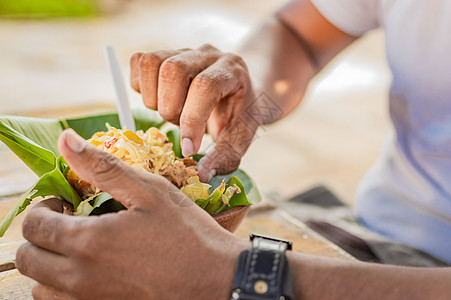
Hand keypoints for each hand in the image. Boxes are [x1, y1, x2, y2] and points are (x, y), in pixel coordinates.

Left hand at [15, 129, 247, 299]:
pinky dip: (64, 285)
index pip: (34, 226)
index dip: (43, 208)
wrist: (215, 279)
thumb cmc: (187, 233)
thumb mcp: (149, 191)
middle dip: (40, 235)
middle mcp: (81, 278)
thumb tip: (66, 140)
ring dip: (49, 263)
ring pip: (40, 287)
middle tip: (69, 222)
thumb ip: (102, 167)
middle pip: (28, 259)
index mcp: (89, 242)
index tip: (65, 202)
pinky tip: (93, 268)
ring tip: (79, 247)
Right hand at [130, 44, 259, 181]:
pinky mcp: (165, 53)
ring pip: (152, 63)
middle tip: (181, 125)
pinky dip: (141, 85)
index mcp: (232, 71)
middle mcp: (208, 54)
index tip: (188, 149)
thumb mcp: (240, 138)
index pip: (205, 86)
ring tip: (172, 112)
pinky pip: (140, 61)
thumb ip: (225, 157)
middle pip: (173, 70)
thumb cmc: (240, 115)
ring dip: (154, 98)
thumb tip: (201, 175)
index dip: (191, 119)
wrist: (239, 91)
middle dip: (170, 109)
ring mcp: (185, 50)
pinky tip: (158, 99)